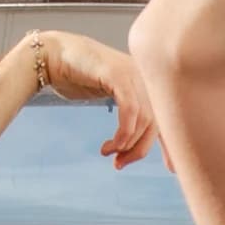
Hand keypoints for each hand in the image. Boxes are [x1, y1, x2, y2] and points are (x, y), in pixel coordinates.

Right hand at [30, 31, 159, 166]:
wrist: (52, 55)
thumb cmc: (78, 76)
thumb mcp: (111, 97)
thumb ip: (129, 114)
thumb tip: (138, 144)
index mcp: (147, 80)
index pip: (168, 116)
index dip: (171, 145)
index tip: (171, 169)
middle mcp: (145, 75)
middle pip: (158, 122)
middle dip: (140, 149)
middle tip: (121, 164)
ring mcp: (133, 72)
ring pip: (145, 119)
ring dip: (128, 144)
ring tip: (110, 153)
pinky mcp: (117, 74)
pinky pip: (130, 110)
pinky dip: (124, 133)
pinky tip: (113, 145)